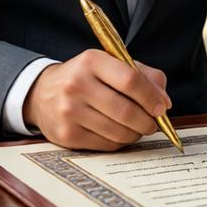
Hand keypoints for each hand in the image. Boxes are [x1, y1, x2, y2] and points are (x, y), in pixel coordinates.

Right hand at [23, 49, 171, 149]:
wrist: (42, 93)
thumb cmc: (86, 77)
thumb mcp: (111, 64)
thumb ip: (143, 75)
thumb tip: (164, 102)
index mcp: (92, 61)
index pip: (130, 80)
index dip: (151, 96)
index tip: (162, 107)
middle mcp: (77, 85)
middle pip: (125, 110)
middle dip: (147, 121)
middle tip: (154, 123)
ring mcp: (69, 111)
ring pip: (118, 131)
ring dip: (136, 133)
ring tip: (138, 128)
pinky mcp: (66, 135)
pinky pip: (106, 144)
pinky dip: (120, 142)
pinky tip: (120, 133)